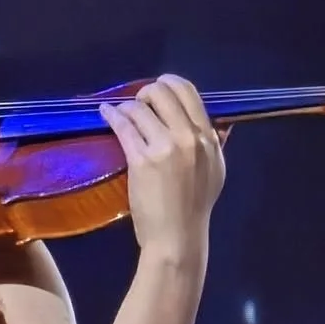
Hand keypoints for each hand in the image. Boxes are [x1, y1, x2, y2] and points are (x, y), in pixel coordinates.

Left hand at [99, 74, 224, 264]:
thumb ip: (215, 145)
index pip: (189, 92)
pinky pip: (124, 126)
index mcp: (208, 139)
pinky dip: (112, 115)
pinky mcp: (142, 160)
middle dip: (146, 93)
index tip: (155, 93)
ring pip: (140, 108)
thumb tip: (219, 124)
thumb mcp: (216, 172)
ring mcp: (165, 148)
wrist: (177, 237)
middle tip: (138, 104)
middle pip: (164, 92)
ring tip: (119, 111)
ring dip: (126, 105)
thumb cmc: (194, 208)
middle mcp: (189, 138)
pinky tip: (105, 112)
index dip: (168, 85)